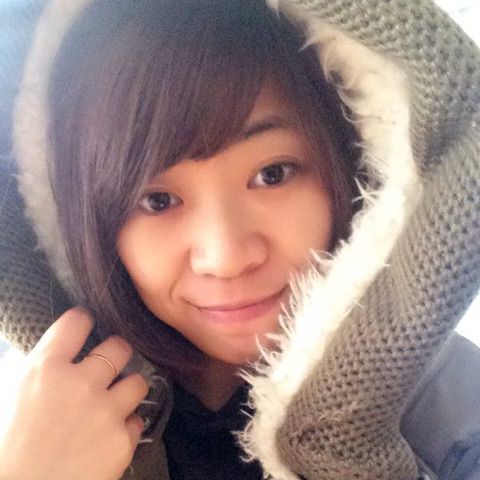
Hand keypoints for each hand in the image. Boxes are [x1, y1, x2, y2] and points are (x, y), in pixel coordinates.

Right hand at [0, 308, 148, 479]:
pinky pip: (137, 421)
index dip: (83, 320)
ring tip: (115, 401)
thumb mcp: (14, 396)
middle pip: (119, 347)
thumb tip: (60, 350)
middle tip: (109, 364)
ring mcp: (105, 412)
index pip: (76, 323)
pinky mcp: (122, 441)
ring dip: (127, 390)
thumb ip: (41, 369)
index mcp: (45, 370)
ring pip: (138, 381)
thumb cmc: (10, 448)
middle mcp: (80, 384)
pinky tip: (108, 435)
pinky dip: (125, 427)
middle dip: (116, 353)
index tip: (86, 322)